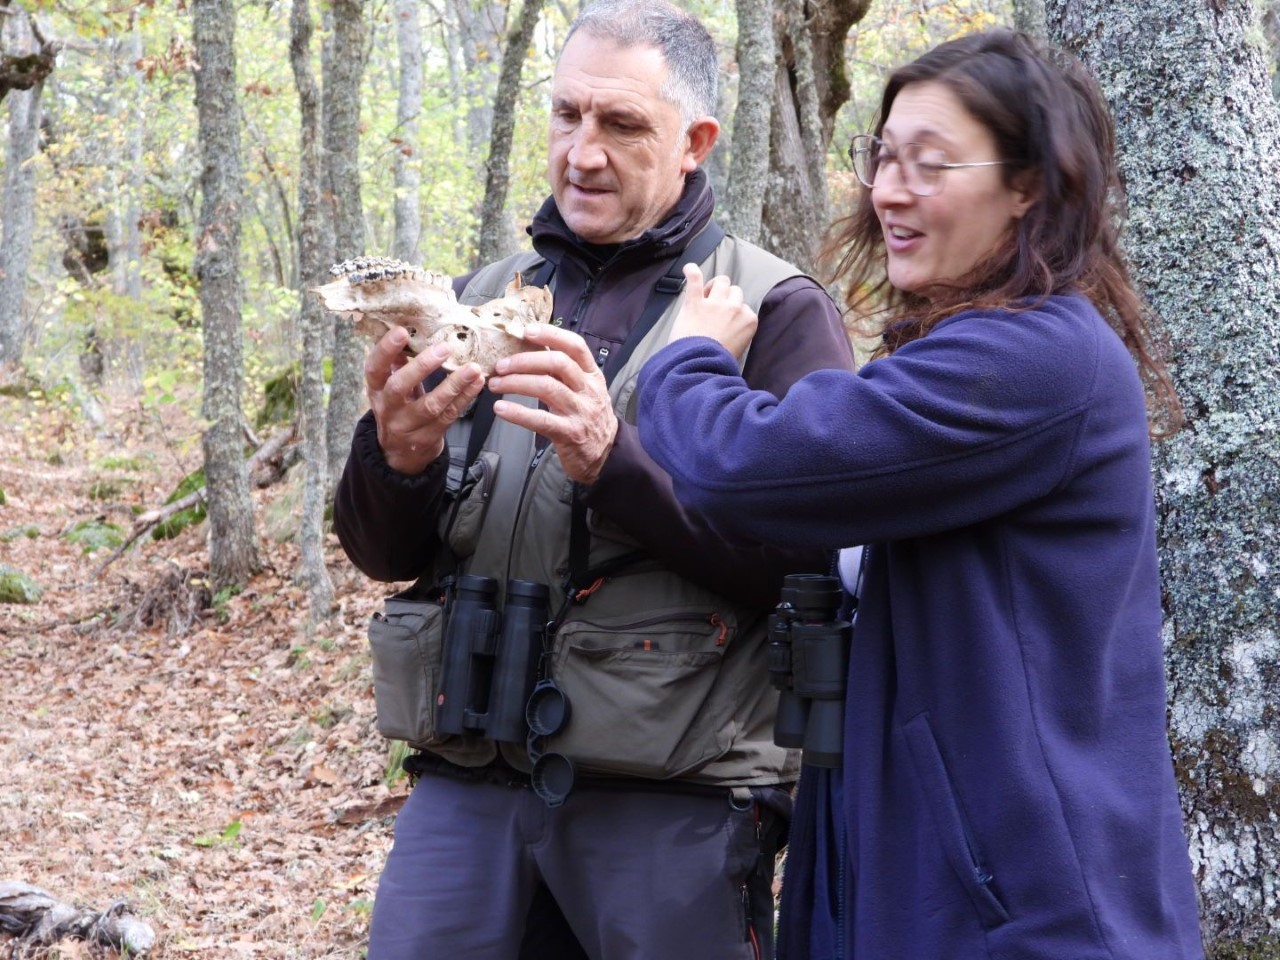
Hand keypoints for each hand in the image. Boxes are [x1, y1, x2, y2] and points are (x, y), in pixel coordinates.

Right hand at [365, 325, 486, 474]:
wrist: (400, 453)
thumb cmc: (399, 408)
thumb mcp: (391, 386)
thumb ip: (398, 362)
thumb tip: (410, 327)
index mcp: (376, 390)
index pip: (374, 368)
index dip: (385, 350)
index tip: (401, 331)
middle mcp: (387, 409)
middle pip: (399, 387)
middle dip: (422, 367)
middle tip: (444, 348)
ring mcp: (407, 427)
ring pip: (431, 406)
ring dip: (454, 385)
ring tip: (473, 368)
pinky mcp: (428, 438)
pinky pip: (449, 416)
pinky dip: (465, 398)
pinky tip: (477, 384)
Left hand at [487, 323, 618, 484]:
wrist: (605, 452)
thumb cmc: (588, 417)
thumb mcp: (583, 389)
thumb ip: (563, 372)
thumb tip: (530, 350)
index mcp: (591, 375)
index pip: (575, 346)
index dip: (551, 335)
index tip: (527, 331)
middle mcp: (588, 390)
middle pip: (558, 364)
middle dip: (525, 360)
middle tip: (501, 365)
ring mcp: (580, 412)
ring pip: (547, 388)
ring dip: (516, 383)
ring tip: (495, 384)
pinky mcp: (570, 433)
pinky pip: (541, 420)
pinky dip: (517, 413)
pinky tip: (501, 409)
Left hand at [669, 263, 757, 358]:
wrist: (700, 367)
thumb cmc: (718, 363)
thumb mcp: (739, 349)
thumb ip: (739, 333)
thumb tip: (732, 329)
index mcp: (748, 320)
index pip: (745, 306)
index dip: (733, 311)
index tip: (725, 320)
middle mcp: (735, 308)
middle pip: (735, 291)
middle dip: (726, 296)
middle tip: (715, 308)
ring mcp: (715, 304)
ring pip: (721, 281)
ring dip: (714, 286)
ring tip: (706, 293)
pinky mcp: (695, 302)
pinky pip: (694, 279)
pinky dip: (691, 271)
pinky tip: (688, 268)